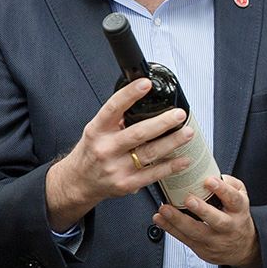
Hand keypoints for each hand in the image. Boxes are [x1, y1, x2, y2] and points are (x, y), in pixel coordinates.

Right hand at [45, 79, 193, 230]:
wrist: (78, 182)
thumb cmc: (91, 153)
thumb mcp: (96, 131)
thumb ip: (117, 119)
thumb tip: (144, 102)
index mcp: (97, 130)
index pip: (113, 108)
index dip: (129, 94)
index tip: (146, 84)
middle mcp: (106, 148)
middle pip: (137, 133)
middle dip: (162, 123)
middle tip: (179, 114)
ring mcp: (116, 168)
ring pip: (149, 153)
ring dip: (172, 142)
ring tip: (188, 133)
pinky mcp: (126, 184)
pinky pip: (153, 174)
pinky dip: (171, 166)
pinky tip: (184, 159)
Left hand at [153, 174, 261, 267]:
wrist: (242, 248)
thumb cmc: (237, 217)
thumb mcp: (241, 198)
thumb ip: (228, 184)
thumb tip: (209, 172)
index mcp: (239, 210)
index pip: (233, 199)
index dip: (222, 190)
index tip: (209, 181)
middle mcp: (229, 226)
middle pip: (216, 220)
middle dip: (202, 210)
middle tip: (188, 199)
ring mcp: (214, 239)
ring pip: (196, 232)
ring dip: (178, 220)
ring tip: (165, 209)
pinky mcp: (201, 248)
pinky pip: (184, 238)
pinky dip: (170, 228)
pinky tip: (160, 219)